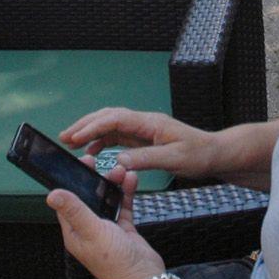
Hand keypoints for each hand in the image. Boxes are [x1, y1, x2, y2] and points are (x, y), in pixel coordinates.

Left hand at [49, 169, 163, 278]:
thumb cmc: (115, 263)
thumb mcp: (92, 231)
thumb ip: (75, 211)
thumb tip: (52, 195)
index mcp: (75, 232)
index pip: (68, 201)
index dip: (72, 181)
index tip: (80, 163)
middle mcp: (88, 230)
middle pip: (88, 197)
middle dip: (95, 179)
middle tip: (100, 162)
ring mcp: (106, 229)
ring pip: (106, 199)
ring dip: (112, 184)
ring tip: (122, 170)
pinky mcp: (123, 229)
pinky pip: (122, 205)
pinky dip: (126, 193)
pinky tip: (131, 181)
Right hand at [61, 108, 220, 178]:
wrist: (215, 153)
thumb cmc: (199, 154)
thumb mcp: (174, 159)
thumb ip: (146, 159)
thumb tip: (119, 160)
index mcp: (150, 122)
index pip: (115, 119)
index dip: (94, 127)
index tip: (75, 137)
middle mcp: (144, 122)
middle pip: (109, 117)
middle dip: (85, 125)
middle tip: (64, 137)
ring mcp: (143, 130)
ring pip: (111, 126)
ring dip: (91, 132)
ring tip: (71, 143)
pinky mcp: (144, 139)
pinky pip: (118, 136)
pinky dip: (102, 141)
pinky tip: (93, 151)